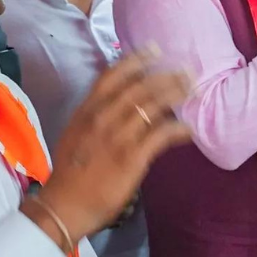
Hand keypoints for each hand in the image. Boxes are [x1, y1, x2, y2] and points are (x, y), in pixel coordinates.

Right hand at [27, 52, 191, 242]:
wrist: (64, 206)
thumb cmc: (72, 171)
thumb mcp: (78, 134)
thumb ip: (99, 116)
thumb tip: (127, 103)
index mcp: (87, 110)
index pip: (112, 76)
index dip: (136, 60)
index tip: (155, 50)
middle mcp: (103, 118)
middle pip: (140, 87)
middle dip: (167, 76)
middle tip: (188, 71)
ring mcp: (118, 136)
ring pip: (153, 106)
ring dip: (177, 95)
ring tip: (193, 91)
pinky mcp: (132, 156)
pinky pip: (162, 135)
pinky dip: (179, 129)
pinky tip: (189, 129)